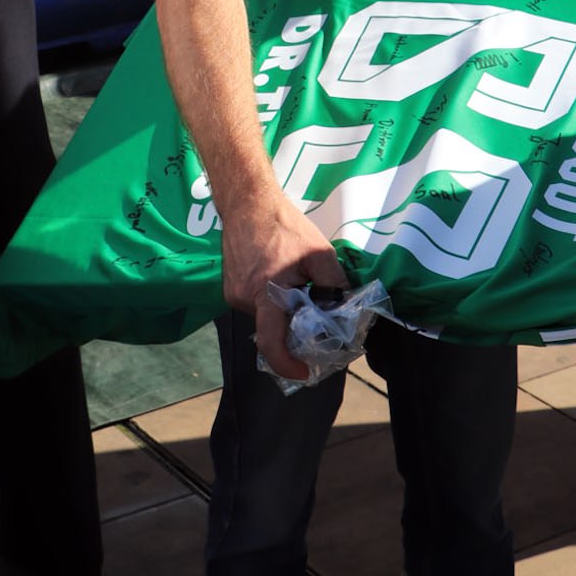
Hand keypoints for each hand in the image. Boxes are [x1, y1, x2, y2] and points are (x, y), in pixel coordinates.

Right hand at [220, 191, 347, 380]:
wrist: (247, 202)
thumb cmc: (284, 225)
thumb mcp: (319, 253)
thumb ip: (334, 287)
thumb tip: (345, 316)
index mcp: (264, 292)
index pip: (271, 341)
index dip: (286, 364)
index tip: (303, 373)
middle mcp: (242, 298)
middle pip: (273, 328)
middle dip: (294, 327)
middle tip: (315, 316)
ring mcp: (232, 293)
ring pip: (265, 316)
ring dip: (283, 310)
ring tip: (297, 284)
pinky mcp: (230, 287)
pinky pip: (256, 305)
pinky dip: (272, 300)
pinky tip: (280, 277)